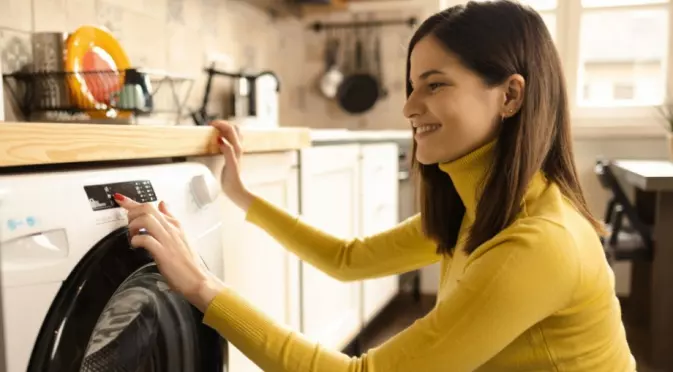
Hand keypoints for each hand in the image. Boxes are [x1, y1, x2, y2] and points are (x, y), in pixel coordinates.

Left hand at [114, 193, 224, 311]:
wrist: (197, 279)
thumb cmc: (188, 262)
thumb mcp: (180, 235)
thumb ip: (170, 219)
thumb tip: (163, 204)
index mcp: (175, 225)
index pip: (153, 206)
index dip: (132, 202)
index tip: (120, 199)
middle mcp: (171, 229)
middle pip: (147, 208)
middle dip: (132, 213)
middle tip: (128, 225)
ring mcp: (168, 240)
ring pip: (146, 219)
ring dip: (133, 225)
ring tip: (132, 235)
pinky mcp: (163, 252)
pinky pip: (146, 239)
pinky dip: (136, 240)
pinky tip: (135, 245)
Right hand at [210, 120, 252, 210]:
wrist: (235, 189)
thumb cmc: (232, 179)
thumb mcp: (230, 165)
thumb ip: (227, 151)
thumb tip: (220, 139)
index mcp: (237, 148)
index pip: (230, 129)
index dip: (220, 124)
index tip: (209, 124)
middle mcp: (238, 148)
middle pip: (234, 128)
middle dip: (223, 124)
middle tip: (211, 125)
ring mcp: (236, 151)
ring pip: (233, 134)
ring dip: (224, 129)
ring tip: (213, 130)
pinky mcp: (232, 155)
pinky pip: (229, 141)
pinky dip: (223, 136)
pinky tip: (217, 141)